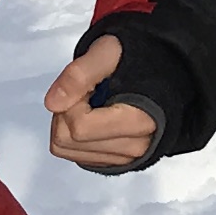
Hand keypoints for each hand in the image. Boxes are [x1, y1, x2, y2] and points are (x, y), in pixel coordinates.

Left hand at [46, 37, 163, 171]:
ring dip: (67, 123)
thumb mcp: (108, 52)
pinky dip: (72, 135)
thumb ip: (79, 73)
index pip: (79, 127)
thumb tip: (53, 103)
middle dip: (66, 111)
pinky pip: (72, 154)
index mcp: (139, 120)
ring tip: (91, 104)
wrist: (162, 73)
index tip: (89, 86)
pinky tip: (91, 117)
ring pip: (65, 149)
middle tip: (87, 93)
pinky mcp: (112, 162)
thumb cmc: (139, 62)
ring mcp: (124, 159)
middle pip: (68, 140)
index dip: (72, 101)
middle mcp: (135, 147)